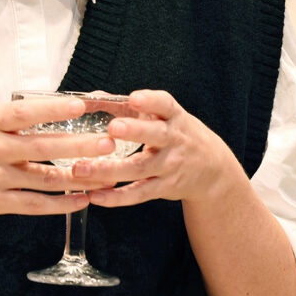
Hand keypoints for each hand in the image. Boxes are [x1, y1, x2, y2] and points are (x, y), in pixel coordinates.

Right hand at [0, 96, 116, 224]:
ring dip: (78, 177)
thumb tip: (43, 111)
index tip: (79, 107)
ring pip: (44, 178)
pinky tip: (81, 199)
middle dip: (79, 146)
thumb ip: (4, 121)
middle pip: (41, 147)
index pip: (23, 114)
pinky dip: (60, 204)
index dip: (52, 110)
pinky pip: (33, 204)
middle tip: (108, 142)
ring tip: (106, 173)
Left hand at [74, 89, 245, 207]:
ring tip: (83, 168)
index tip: (134, 98)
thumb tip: (92, 97)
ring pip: (139, 169)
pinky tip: (96, 196)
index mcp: (175, 117)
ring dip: (109, 170)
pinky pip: (138, 193)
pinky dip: (116, 197)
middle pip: (155, 135)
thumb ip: (132, 107)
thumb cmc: (178, 135)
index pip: (165, 105)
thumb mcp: (166, 116)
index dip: (150, 101)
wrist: (212, 169)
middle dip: (135, 131)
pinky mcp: (163, 188)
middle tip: (113, 127)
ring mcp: (170, 166)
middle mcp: (175, 140)